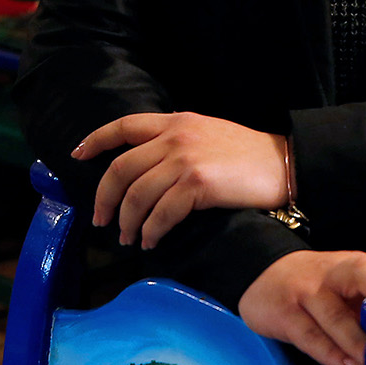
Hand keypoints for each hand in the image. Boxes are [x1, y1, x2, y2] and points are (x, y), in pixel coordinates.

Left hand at [75, 113, 287, 248]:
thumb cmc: (250, 156)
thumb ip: (178, 142)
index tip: (78, 156)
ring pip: (136, 196)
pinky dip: (151, 232)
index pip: (124, 126)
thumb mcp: (209, 134)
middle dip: (104, 199)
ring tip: (129, 239)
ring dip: (127, 223)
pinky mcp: (198, 184)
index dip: (96, 141)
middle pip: (121, 169)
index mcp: (177, 122)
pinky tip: (152, 243)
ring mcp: (186, 159)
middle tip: (101, 221)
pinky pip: (161, 214)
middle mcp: (176, 136)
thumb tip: (147, 168)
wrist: (286, 164)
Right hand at [239, 251, 365, 364]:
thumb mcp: (350, 289)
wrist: (264, 278)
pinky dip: (330, 353)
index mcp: (356, 266)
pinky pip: (309, 336)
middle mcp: (335, 273)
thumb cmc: (320, 288)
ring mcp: (308, 292)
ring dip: (355, 337)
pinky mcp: (285, 316)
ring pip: (333, 311)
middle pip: (359, 269)